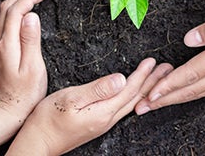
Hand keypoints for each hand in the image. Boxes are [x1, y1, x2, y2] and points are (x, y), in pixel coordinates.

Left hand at [0, 0, 47, 123]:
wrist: (6, 112)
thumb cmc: (24, 94)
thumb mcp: (33, 68)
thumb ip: (31, 40)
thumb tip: (32, 15)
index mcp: (8, 44)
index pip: (17, 11)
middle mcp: (0, 42)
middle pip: (7, 8)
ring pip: (4, 14)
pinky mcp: (2, 51)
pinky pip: (6, 22)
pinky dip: (15, 10)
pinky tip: (23, 10)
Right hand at [8, 58, 172, 154]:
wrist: (37, 143)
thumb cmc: (48, 120)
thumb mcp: (70, 99)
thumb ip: (97, 89)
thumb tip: (121, 79)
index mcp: (103, 112)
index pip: (129, 90)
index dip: (142, 74)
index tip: (153, 61)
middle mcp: (107, 119)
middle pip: (135, 97)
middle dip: (152, 82)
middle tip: (168, 68)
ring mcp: (102, 123)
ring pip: (130, 103)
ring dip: (145, 89)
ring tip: (156, 78)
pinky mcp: (97, 124)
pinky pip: (122, 108)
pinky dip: (133, 97)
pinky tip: (134, 95)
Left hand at [134, 0, 204, 114]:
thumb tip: (189, 40)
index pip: (191, 73)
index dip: (168, 85)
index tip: (149, 94)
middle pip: (190, 89)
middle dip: (164, 99)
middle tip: (141, 108)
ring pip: (198, 92)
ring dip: (174, 99)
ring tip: (154, 104)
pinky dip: (190, 93)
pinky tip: (182, 94)